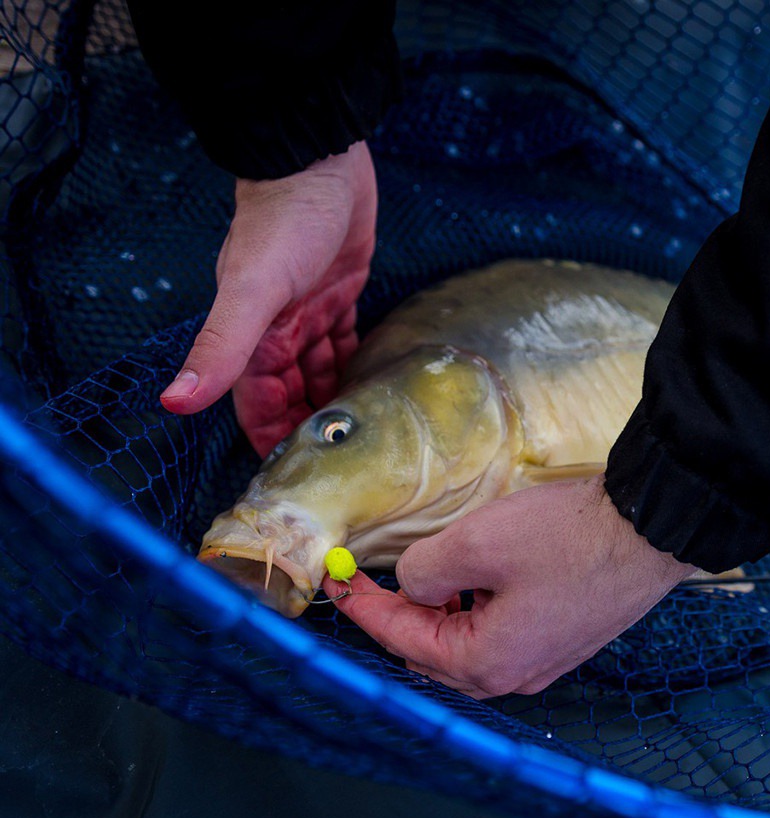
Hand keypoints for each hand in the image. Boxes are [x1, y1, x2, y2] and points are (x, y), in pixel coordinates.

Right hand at [159, 141, 376, 456]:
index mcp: (253, 337)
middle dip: (308, 429)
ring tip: (363, 441)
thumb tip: (174, 402)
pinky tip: (372, 390)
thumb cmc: (283, 221)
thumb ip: (220, 346)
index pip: (257, 405)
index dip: (270, 442)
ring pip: (318, 374)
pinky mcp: (339, 293)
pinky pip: (342, 343)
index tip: (291, 482)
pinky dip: (352, 367)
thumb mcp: (252, 289)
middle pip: (290, 396)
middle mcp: (278, 331)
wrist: (318, 160)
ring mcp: (309, 312)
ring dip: (334, 402)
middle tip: (341, 469)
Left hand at [326, 475, 696, 697]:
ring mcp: (544, 661)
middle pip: (434, 654)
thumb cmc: (568, 539)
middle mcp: (514, 675)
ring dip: (438, 614)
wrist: (651, 531)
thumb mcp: (477, 543)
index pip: (403, 640)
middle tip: (368, 581)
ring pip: (468, 645)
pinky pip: (502, 635)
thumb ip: (424, 570)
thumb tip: (415, 584)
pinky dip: (473, 612)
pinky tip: (474, 581)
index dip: (363, 608)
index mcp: (485, 662)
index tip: (337, 580)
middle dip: (397, 618)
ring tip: (420, 576)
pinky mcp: (565, 639)